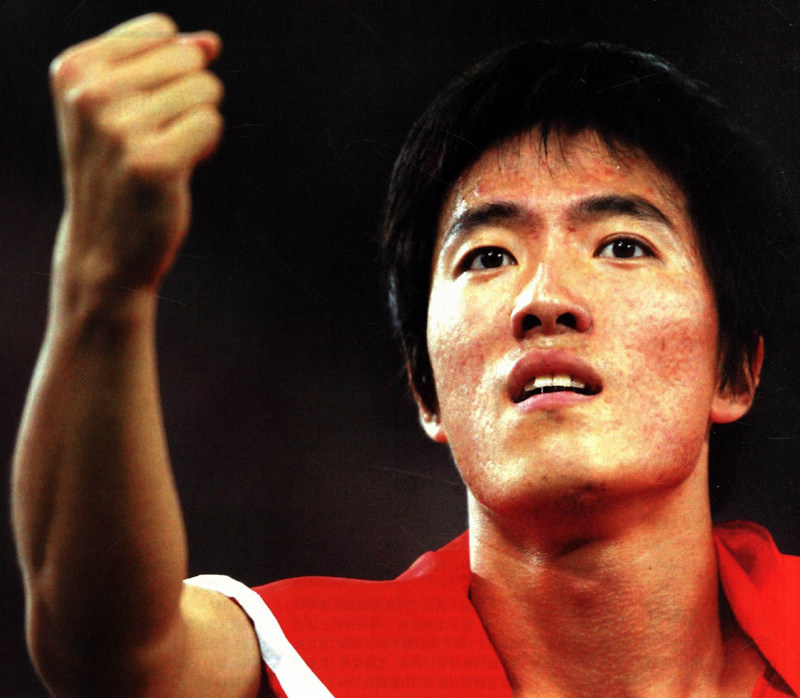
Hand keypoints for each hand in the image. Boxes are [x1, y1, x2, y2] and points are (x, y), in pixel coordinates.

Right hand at [49, 13, 223, 296]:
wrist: (105, 246)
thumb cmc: (118, 170)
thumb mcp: (121, 106)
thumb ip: (163, 63)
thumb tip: (210, 42)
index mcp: (74, 68)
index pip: (161, 31)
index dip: (170, 70)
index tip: (142, 108)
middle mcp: (91, 93)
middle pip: (189, 59)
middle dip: (189, 97)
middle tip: (156, 137)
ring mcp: (121, 128)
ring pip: (206, 90)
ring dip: (198, 123)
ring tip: (165, 153)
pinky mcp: (154, 162)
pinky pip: (212, 124)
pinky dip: (206, 146)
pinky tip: (178, 169)